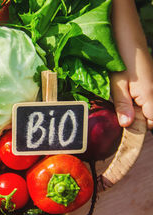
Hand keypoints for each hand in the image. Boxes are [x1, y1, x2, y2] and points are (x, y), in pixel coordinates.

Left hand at [111, 0, 152, 129]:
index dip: (138, 128)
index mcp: (150, 95)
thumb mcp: (116, 82)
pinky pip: (146, 99)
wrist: (127, 34)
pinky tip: (123, 98)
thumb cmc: (120, 57)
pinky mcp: (148, 82)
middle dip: (137, 121)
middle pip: (151, 117)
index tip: (123, 128)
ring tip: (120, 106)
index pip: (152, 123)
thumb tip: (127, 125)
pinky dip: (136, 102)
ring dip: (135, 111)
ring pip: (148, 108)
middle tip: (119, 117)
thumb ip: (122, 105)